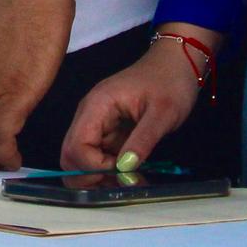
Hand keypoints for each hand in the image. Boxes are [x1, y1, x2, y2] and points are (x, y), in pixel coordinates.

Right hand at [60, 28, 216, 169]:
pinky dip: (109, 170)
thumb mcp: (163, 114)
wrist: (176, 63)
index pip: (77, 146)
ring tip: (129, 182)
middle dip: (90, 176)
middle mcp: (89, 115)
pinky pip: (97, 156)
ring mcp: (97, 123)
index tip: (124, 172)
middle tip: (122, 183)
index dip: (95, 167)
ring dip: (99, 176)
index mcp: (96, 106)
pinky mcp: (107, 131)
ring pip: (81, 158)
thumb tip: (125, 170)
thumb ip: (142, 141)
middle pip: (70, 154)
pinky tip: (131, 175)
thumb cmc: (170, 83)